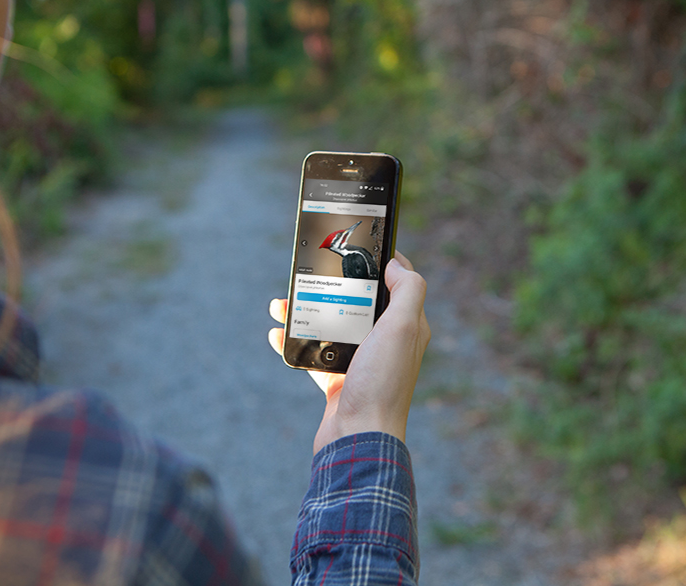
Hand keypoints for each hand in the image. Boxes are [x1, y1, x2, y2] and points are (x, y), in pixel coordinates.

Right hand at [269, 251, 430, 452]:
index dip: (381, 262)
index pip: (398, 283)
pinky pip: (315, 353)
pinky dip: (296, 341)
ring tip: (283, 303)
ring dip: (306, 311)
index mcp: (406, 328)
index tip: (359, 246)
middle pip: (358, 301)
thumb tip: (396, 264)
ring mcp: (361, 362)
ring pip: (332, 324)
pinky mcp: (338, 380)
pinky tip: (278, 332)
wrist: (357, 439)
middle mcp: (386, 343)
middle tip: (310, 273)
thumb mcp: (401, 329)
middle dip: (333, 285)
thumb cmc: (381, 385)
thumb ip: (407, 291)